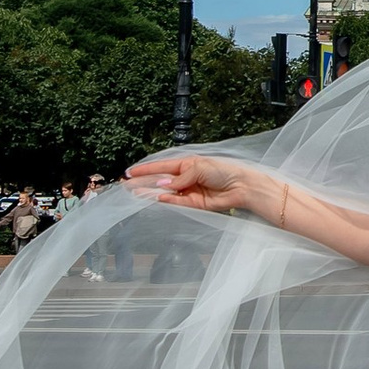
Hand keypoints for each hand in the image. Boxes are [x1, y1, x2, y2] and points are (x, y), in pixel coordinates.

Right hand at [123, 153, 278, 221]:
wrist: (241, 186)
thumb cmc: (223, 171)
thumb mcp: (199, 168)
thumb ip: (179, 177)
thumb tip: (162, 184)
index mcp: (186, 165)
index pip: (161, 167)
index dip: (145, 170)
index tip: (130, 172)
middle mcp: (185, 178)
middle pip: (160, 181)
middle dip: (143, 182)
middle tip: (127, 185)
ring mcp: (188, 191)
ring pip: (165, 193)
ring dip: (151, 192)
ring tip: (135, 193)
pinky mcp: (193, 204)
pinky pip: (176, 202)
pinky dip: (166, 200)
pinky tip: (156, 197)